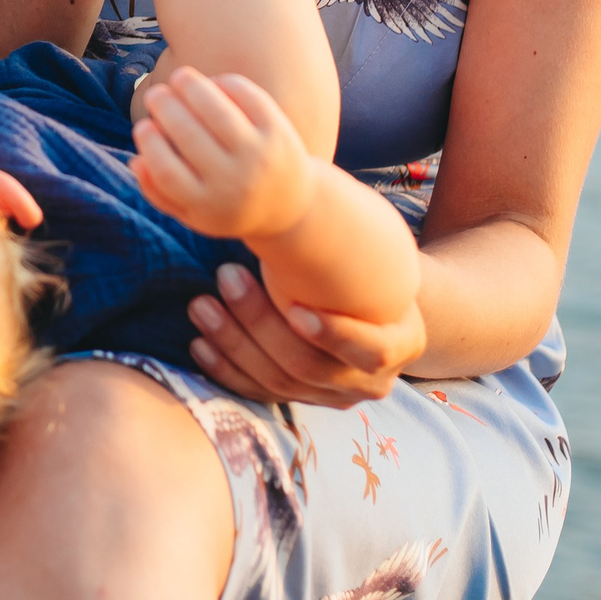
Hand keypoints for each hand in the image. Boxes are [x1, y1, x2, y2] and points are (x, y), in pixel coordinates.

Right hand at [130, 68, 311, 242]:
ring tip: (179, 78)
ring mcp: (259, 156)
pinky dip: (227, 84)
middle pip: (189, 135)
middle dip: (165, 106)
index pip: (168, 171)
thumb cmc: (227, 203)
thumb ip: (158, 192)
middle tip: (156, 95)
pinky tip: (213, 83)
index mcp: (209, 205)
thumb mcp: (193, 213)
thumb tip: (136, 159)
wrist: (290, 206)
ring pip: (218, 111)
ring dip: (192, 87)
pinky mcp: (279, 132)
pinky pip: (249, 98)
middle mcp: (235, 182)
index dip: (150, 143)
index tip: (143, 126)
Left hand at [186, 265, 427, 406]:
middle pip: (310, 365)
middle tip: (226, 278)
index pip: (373, 350)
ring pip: (278, 382)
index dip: (334, 335)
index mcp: (402, 342)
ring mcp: (332, 396)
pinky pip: (258, 394)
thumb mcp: (366, 251)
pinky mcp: (298, 401)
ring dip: (234, 342)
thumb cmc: (361, 263)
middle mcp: (370, 380)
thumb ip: (339, 243)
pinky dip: (225, 369)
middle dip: (260, 322)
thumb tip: (288, 198)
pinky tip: (198, 344)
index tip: (296, 309)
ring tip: (201, 305)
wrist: (362, 296)